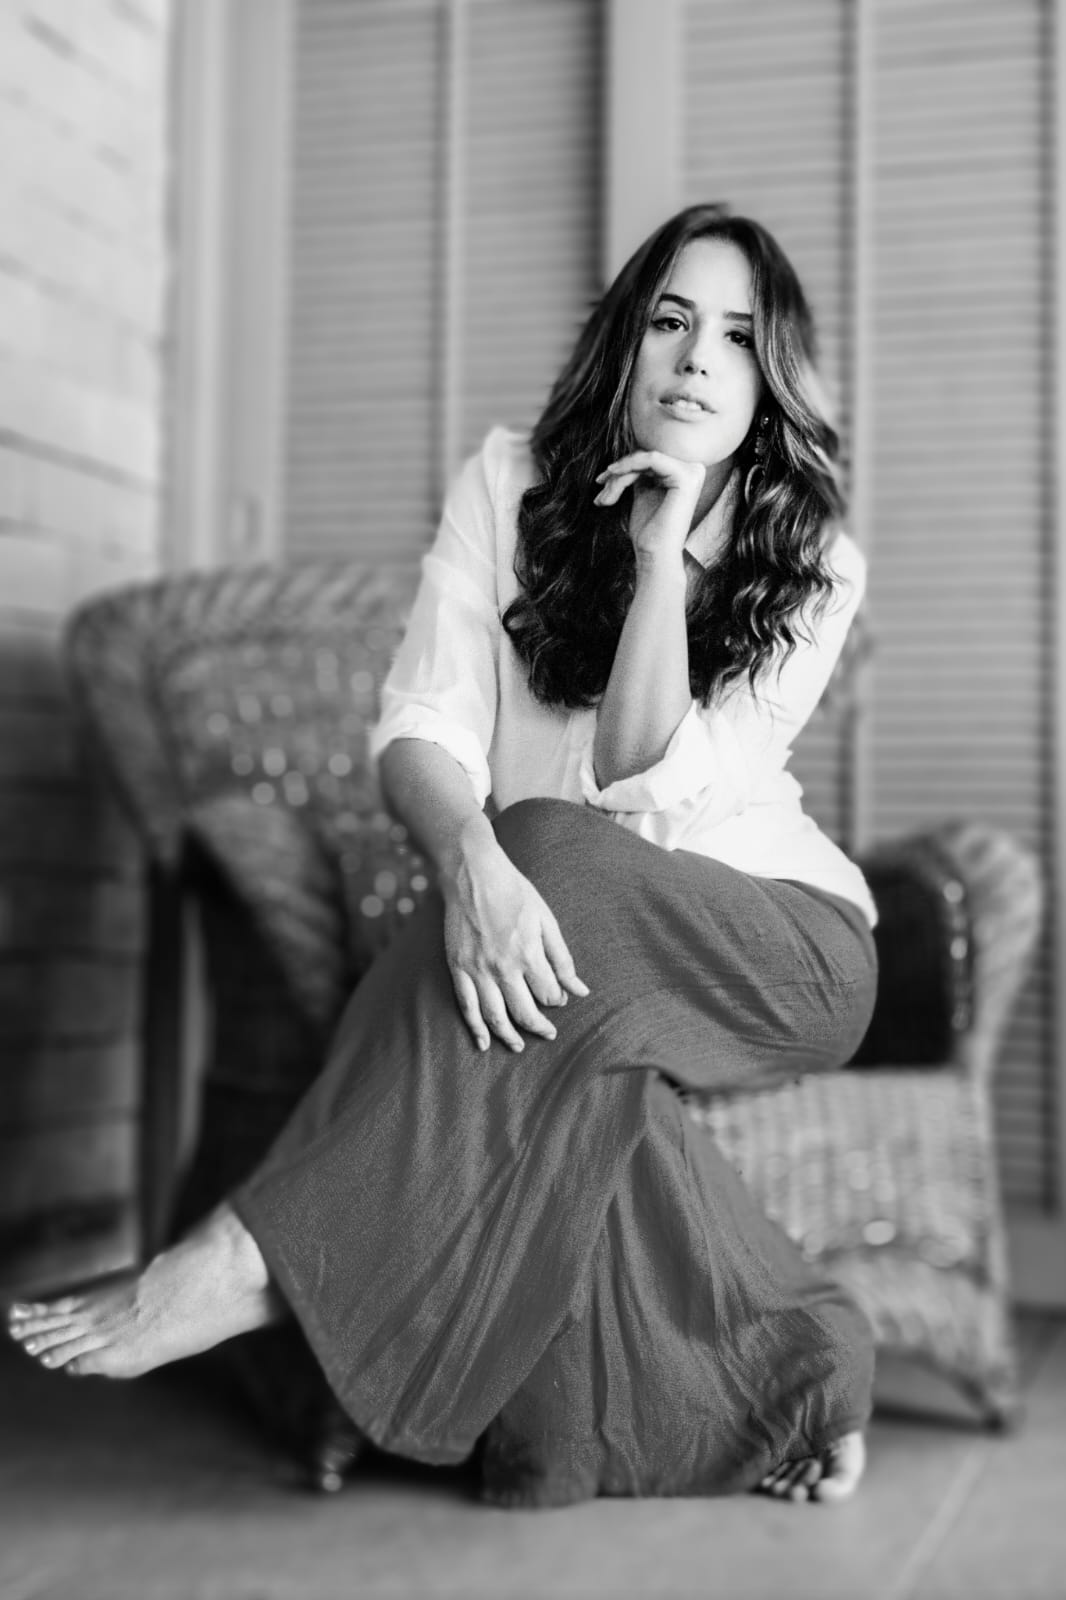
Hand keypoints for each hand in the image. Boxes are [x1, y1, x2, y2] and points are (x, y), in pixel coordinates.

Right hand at [442, 839, 588, 1052]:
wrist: (472, 873)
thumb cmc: (515, 891)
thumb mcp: (546, 920)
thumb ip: (562, 959)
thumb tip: (579, 990)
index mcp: (528, 953)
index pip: (548, 994)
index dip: (556, 1001)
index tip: (557, 1000)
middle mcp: (503, 967)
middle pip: (525, 1011)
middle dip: (539, 1026)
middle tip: (548, 1033)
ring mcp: (477, 969)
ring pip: (495, 1016)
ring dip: (508, 1036)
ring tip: (519, 1046)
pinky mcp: (457, 967)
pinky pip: (467, 1006)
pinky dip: (475, 1028)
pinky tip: (483, 1043)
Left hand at [593, 450, 704, 558]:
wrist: (654, 554)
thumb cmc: (648, 530)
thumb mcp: (644, 493)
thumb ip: (641, 473)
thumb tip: (627, 455)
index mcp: (686, 474)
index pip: (649, 460)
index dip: (623, 467)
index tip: (601, 481)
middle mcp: (695, 470)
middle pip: (646, 458)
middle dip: (619, 473)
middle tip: (599, 491)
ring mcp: (693, 472)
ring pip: (644, 459)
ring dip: (619, 476)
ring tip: (605, 498)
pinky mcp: (686, 476)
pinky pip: (651, 459)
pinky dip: (628, 467)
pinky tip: (612, 476)